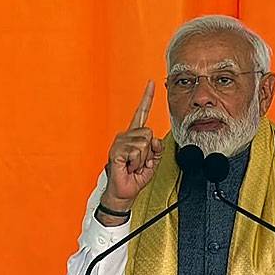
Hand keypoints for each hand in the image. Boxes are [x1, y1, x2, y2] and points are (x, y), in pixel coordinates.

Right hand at [99, 81, 163, 222]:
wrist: (124, 191)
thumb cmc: (135, 176)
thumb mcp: (153, 161)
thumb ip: (158, 148)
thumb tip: (155, 139)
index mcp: (135, 135)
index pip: (142, 112)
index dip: (147, 98)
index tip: (152, 83)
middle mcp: (126, 135)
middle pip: (149, 133)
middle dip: (149, 151)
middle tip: (139, 162)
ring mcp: (120, 142)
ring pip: (144, 143)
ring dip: (142, 159)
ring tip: (133, 165)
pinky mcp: (117, 151)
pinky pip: (136, 152)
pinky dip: (136, 162)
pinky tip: (128, 166)